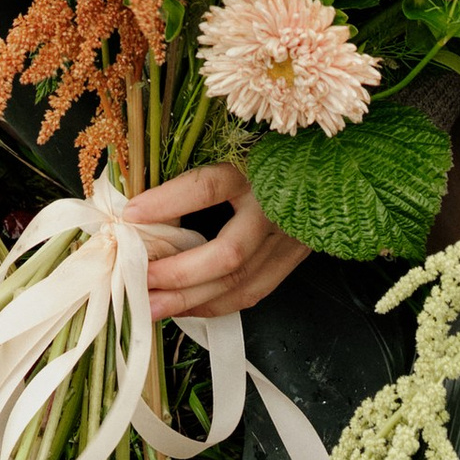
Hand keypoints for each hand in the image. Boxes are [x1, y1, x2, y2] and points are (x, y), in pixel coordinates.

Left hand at [128, 162, 308, 320]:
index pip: (208, 188)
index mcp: (258, 170)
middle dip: (178, 274)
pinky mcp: (294, 256)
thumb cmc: (270, 153)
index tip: (131, 214)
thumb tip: (142, 206)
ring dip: (191, 300)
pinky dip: (217, 304)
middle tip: (138, 281)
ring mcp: (290, 237)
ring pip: (240, 282)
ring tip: (152, 307)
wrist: (328, 165)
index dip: (168, 203)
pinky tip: (187, 307)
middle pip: (228, 254)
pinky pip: (254, 291)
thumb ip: (197, 175)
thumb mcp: (236, 151)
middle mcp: (276, 208)